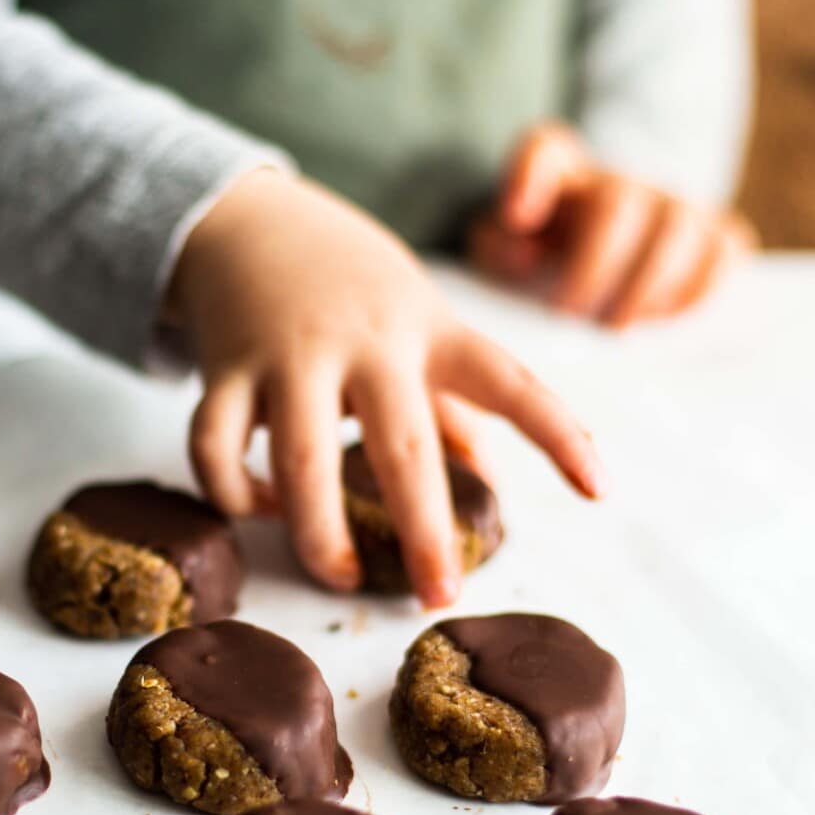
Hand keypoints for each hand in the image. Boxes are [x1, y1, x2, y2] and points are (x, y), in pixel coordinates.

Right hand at [167, 167, 605, 608]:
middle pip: (401, 447)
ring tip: (340, 575)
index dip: (558, 434)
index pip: (507, 380)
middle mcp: (364, 342)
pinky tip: (258, 508)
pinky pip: (215, 448)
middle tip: (437, 596)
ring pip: (300, 463)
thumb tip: (489, 477)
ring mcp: (289, 355)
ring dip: (318, 535)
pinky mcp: (225, 369)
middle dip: (424, 532)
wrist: (245, 218)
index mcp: (428, 329)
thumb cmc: (349, 281)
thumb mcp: (417, 317)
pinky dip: (234, 494)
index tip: (599, 489)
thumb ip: (452, 395)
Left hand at [469, 123, 756, 326]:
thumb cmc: (542, 255)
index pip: (543, 150)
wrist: (595, 264)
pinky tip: (661, 318)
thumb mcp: (500, 248)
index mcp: (559, 173)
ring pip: (678, 227)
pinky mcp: (714, 232)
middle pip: (619, 204)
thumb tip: (522, 251)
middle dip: (595, 266)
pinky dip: (698, 287)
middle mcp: (620, 180)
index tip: (515, 216)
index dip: (528, 177)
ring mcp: (672, 203)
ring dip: (647, 284)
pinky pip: (725, 249)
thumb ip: (496, 245)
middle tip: (569, 314)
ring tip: (615, 327)